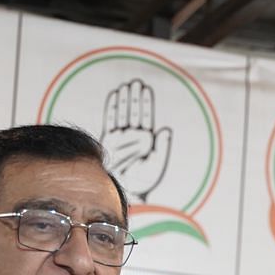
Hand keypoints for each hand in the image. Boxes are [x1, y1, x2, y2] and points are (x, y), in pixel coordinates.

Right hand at [101, 79, 171, 202]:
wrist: (126, 192)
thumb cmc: (143, 180)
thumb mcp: (157, 164)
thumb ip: (162, 147)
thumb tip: (166, 129)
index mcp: (146, 139)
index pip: (145, 117)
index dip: (145, 103)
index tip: (145, 89)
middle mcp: (133, 136)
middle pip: (133, 112)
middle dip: (134, 98)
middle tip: (135, 82)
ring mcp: (120, 137)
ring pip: (122, 114)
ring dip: (124, 100)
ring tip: (125, 86)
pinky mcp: (109, 140)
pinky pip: (110, 121)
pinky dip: (112, 109)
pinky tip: (114, 96)